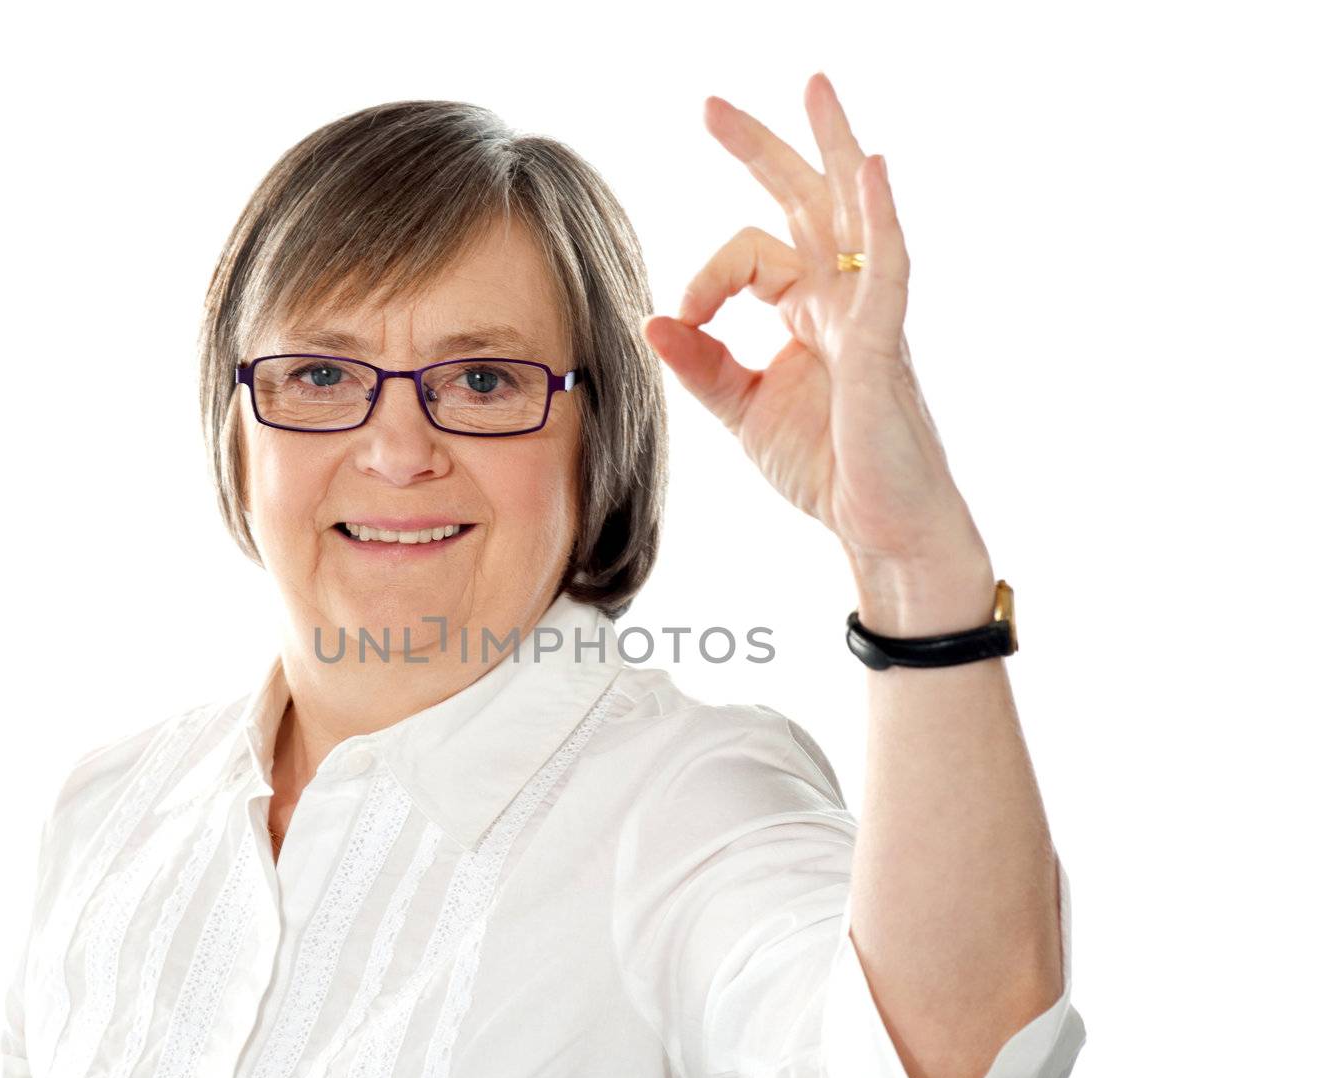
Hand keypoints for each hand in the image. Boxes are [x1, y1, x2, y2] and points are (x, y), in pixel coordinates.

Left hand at [640, 72, 987, 580]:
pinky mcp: (885, 349)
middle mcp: (843, 300)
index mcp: (811, 311)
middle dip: (762, 147)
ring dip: (831, 147)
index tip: (683, 319)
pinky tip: (870, 170)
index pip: (751, 256)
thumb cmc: (830, 468)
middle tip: (710, 106)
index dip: (705, 278)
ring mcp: (870, 318)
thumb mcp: (746, 413)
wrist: (881, 528)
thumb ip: (703, 367)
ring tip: (814, 86)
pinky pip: (886, 271)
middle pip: (806, 201)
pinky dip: (878, 220)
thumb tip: (654, 322)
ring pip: (852, 214)